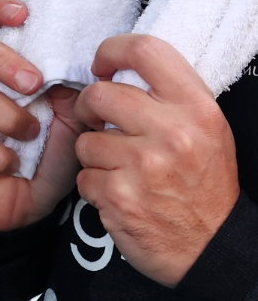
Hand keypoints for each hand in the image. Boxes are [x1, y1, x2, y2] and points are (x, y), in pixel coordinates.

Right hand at [0, 0, 83, 232]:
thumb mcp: (70, 123)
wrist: (26, 210)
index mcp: (3, 70)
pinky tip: (8, 164)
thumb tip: (72, 62)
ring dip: (7, 117)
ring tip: (28, 137)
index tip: (22, 13)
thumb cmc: (45, 160)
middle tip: (32, 83)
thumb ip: (69, 91)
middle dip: (3, 61)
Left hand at [75, 33, 238, 286]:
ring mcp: (144, 166)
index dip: (112, 51)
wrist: (216, 249)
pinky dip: (95, 187)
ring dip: (94, 155)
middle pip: (99, 94)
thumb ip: (166, 97)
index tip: (101, 66)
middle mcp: (172, 133)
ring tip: (121, 169)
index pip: (145, 50)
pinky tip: (121, 194)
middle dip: (89, 108)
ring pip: (85, 140)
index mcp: (197, 109)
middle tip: (99, 121)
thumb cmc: (205, 185)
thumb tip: (114, 70)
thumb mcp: (205, 130)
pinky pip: (83, 177)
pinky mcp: (120, 197)